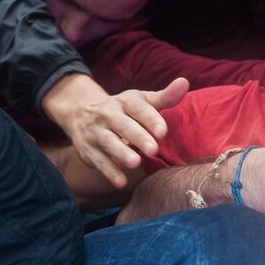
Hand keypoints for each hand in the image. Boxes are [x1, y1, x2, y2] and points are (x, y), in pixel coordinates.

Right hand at [42, 73, 188, 187]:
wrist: (80, 114)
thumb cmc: (123, 110)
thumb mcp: (141, 101)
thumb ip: (165, 97)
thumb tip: (184, 82)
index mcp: (124, 101)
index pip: (138, 108)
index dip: (150, 119)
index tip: (163, 132)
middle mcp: (108, 114)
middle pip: (122, 125)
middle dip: (138, 137)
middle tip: (153, 150)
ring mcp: (96, 132)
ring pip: (108, 142)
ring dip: (121, 153)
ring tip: (136, 163)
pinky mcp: (88, 150)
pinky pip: (98, 161)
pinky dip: (109, 171)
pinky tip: (121, 182)